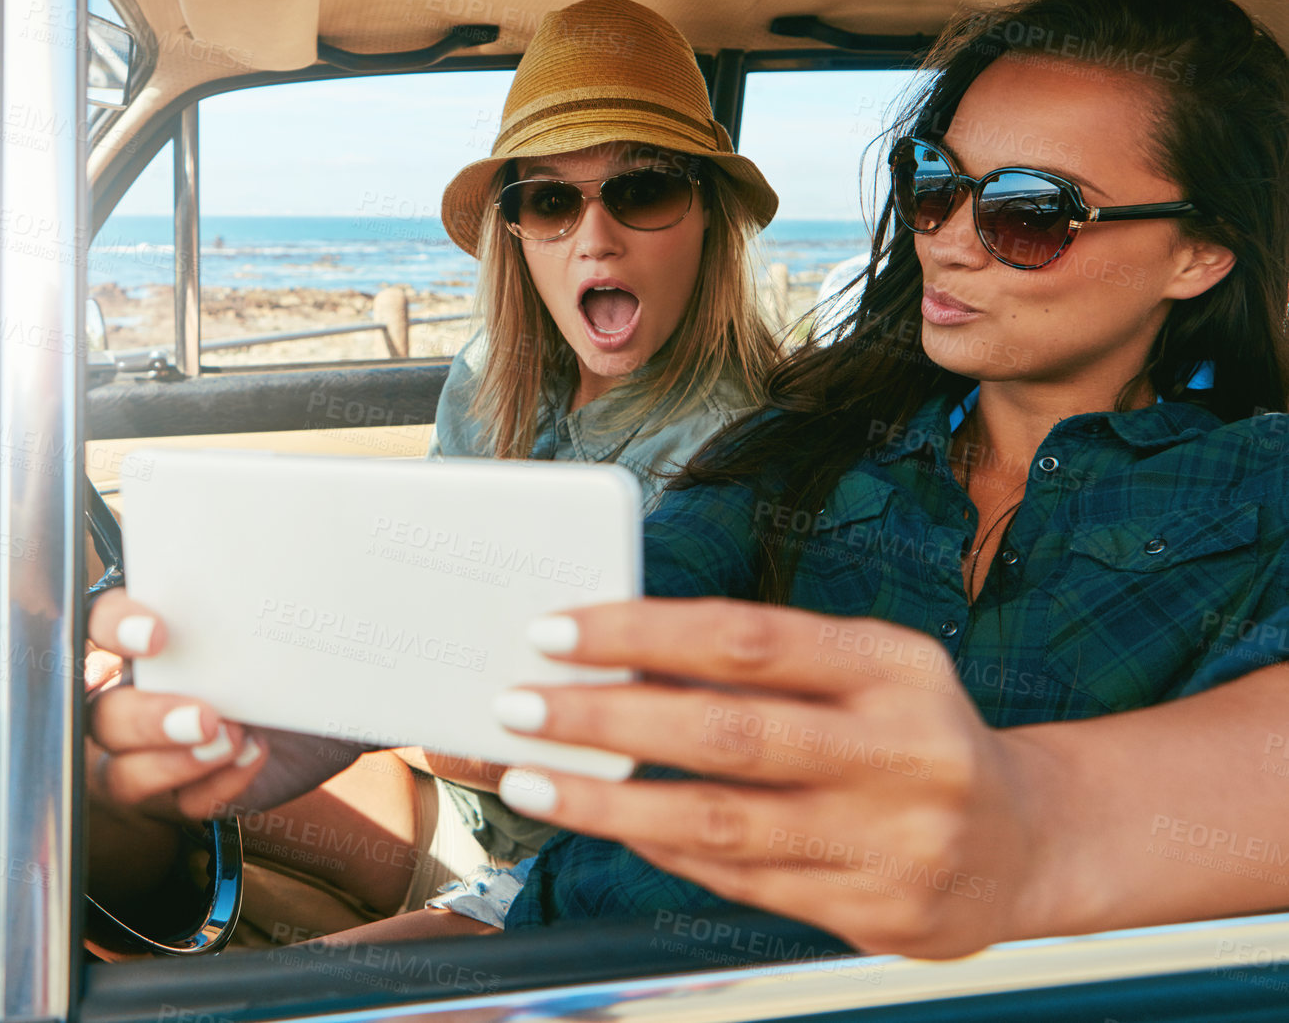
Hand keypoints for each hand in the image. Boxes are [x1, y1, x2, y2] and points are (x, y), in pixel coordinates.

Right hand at [87, 591, 365, 820]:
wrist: (347, 689)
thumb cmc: (302, 636)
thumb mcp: (283, 601)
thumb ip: (257, 578)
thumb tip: (273, 531)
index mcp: (148, 635)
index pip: (98, 624)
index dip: (114, 629)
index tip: (157, 634)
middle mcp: (142, 692)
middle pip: (99, 716)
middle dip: (146, 718)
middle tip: (204, 715)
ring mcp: (162, 748)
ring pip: (120, 773)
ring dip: (169, 764)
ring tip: (231, 739)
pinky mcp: (196, 789)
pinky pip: (183, 804)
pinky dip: (216, 786)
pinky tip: (255, 756)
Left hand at [490, 598, 1051, 957]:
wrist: (1027, 843)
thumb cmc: (911, 733)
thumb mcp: (866, 672)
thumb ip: (761, 666)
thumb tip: (612, 658)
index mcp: (895, 667)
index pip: (747, 638)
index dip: (642, 634)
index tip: (556, 632)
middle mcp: (905, 751)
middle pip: (726, 733)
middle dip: (604, 721)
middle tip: (517, 705)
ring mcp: (897, 841)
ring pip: (720, 823)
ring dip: (608, 804)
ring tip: (529, 780)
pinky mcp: (880, 913)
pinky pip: (742, 880)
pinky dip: (664, 851)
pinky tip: (611, 825)